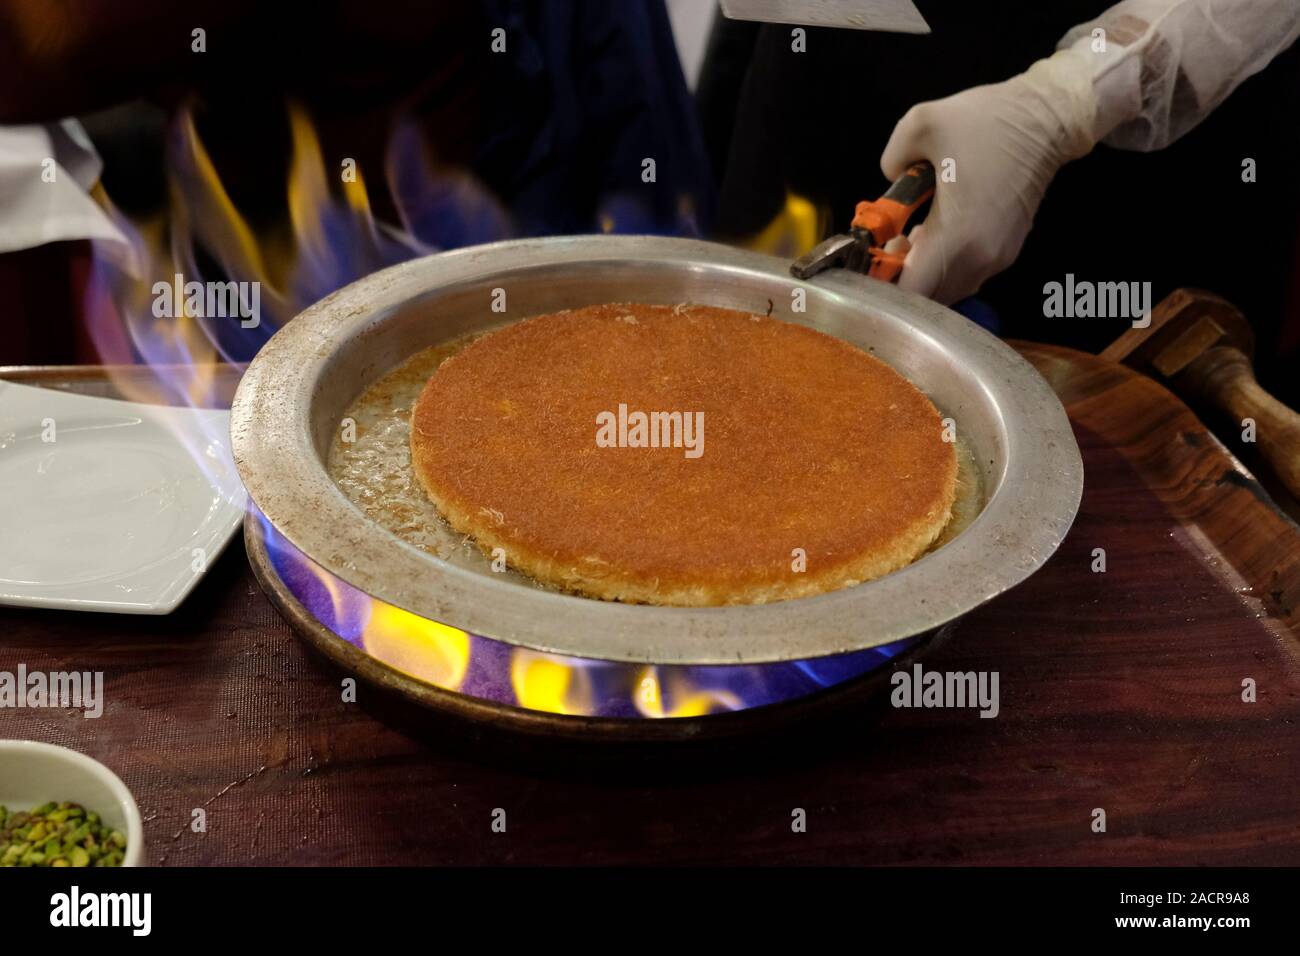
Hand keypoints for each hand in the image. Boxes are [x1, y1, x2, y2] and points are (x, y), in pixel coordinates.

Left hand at [880, 48, 1099, 303]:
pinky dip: (943, 265)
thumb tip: (890, 187)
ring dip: (922, 273)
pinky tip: (935, 234)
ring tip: (910, 237)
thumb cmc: (986, 121)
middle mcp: (979, 259)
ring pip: (946, 289)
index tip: (868, 262)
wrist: (1046, 120)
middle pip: (927, 297)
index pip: (911, 292)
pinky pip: (964, 275)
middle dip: (900, 277)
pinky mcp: (1006, 253)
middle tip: (887, 244)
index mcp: (957, 236)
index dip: (882, 285)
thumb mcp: (920, 124)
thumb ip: (890, 160)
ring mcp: (997, 259)